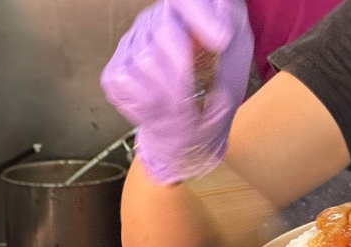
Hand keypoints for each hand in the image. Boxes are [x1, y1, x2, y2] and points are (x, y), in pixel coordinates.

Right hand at [100, 0, 252, 183]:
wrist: (194, 129)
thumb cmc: (216, 87)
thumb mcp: (236, 55)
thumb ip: (231, 29)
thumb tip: (222, 23)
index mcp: (184, 12)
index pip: (185, 0)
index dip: (201, 16)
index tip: (221, 41)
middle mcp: (153, 21)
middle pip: (163, 30)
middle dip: (185, 67)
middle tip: (198, 92)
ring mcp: (130, 46)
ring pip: (145, 59)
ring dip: (170, 90)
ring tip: (182, 103)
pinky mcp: (115, 73)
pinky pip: (128, 82)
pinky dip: (150, 102)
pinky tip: (161, 105)